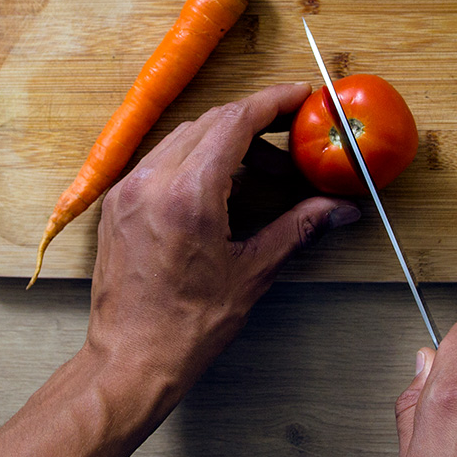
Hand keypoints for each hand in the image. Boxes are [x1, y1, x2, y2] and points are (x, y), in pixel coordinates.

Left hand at [85, 82, 360, 402]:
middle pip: (211, 121)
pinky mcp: (117, 202)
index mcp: (188, 195)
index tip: (301, 96)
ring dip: (225, 138)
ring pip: (184, 136)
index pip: (236, 121)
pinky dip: (194, 157)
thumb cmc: (186, 327)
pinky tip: (220, 183)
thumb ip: (298, 229)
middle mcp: (152, 181)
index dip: (273, 101)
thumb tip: (339, 210)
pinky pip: (160, 158)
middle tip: (291, 133)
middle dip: (255, 120)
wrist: (130, 360)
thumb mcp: (252, 273)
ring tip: (261, 167)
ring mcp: (129, 189)